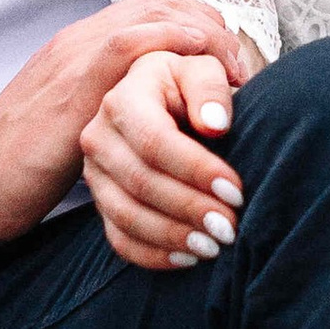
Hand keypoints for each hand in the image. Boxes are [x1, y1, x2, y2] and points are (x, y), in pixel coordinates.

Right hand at [0, 0, 254, 254]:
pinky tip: (199, 64)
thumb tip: (163, 123)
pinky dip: (170, 43)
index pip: (154, 9)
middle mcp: (79, 40)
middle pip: (162, 1)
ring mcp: (73, 56)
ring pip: (152, 13)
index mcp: (81, 47)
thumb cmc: (27, 164)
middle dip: (213, 27)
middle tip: (242, 68)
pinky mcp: (71, 84)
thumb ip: (113, 108)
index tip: (230, 65)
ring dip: (203, 35)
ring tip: (233, 74)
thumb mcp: (78, 123)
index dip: (201, 26)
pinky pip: (126, 43)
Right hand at [81, 45, 253, 271]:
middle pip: (141, 182)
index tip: (235, 191)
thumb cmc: (187, 88)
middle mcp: (99, 135)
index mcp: (123, 98)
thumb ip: (210, 87)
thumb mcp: (201, 70)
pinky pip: (118, 238)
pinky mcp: (99, 201)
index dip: (195, 170)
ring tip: (214, 246)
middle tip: (229, 227)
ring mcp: (94, 172)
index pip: (154, 141)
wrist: (160, 104)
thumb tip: (215, 124)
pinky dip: (153, 255)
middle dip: (189, 208)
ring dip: (173, 236)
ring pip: (126, 214)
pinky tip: (188, 258)